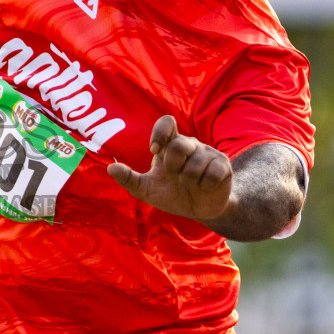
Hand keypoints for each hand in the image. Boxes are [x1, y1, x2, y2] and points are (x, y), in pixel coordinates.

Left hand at [107, 116, 232, 221]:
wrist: (200, 210)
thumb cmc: (172, 194)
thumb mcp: (147, 190)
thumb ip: (129, 179)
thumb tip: (110, 168)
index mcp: (169, 146)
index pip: (167, 123)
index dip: (160, 132)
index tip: (154, 149)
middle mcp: (189, 145)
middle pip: (180, 144)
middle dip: (174, 164)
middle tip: (175, 176)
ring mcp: (208, 154)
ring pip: (196, 162)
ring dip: (190, 180)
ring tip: (191, 185)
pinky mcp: (223, 166)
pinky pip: (213, 173)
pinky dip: (205, 185)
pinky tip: (205, 188)